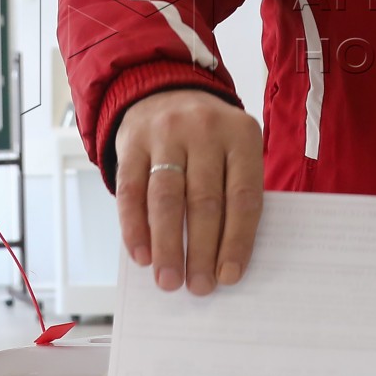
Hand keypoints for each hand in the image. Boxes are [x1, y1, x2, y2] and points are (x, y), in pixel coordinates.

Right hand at [113, 89, 263, 294]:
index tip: (230, 275)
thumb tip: (224, 258)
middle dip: (201, 250)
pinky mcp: (132, 142)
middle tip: (199, 287)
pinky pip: (132, 191)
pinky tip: (141, 255)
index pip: (243, 195)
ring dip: (167, 246)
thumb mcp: (233, 149)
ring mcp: (166, 134)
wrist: (163, 88)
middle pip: (204, 201)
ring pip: (167, 199)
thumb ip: (232, 192)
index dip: (237, 240)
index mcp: (241, 135)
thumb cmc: (208, 136)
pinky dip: (135, 227)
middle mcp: (205, 130)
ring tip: (169, 280)